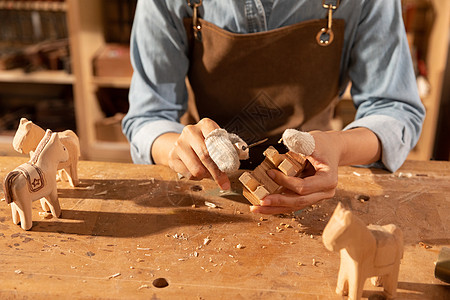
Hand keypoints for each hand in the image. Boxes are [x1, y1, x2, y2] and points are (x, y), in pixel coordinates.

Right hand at [167, 118, 230, 189]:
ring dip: (206, 175)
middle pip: (206, 156)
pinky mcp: (172, 157)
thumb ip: (230, 147)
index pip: (216, 140)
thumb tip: (241, 155)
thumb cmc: (206, 144)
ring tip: (208, 172)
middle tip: (224, 182)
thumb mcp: (218, 141)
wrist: (184, 144)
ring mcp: (179, 144)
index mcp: (205, 124)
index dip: (224, 156)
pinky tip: (198, 171)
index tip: (231, 167)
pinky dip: (196, 178)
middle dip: (217, 172)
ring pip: (197, 169)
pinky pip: (188, 174)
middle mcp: (190, 131)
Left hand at [250, 128, 380, 213]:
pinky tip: (263, 206)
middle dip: (278, 201)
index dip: (285, 182)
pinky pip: (292, 203)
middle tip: (261, 201)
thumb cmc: (322, 144)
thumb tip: (287, 139)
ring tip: (256, 208)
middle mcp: (324, 192)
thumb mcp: (312, 140)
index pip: (304, 186)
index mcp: (328, 179)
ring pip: (294, 206)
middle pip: (299, 201)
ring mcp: (317, 197)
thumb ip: (300, 142)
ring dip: (274, 208)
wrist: (331, 150)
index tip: (270, 173)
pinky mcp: (308, 197)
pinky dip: (277, 205)